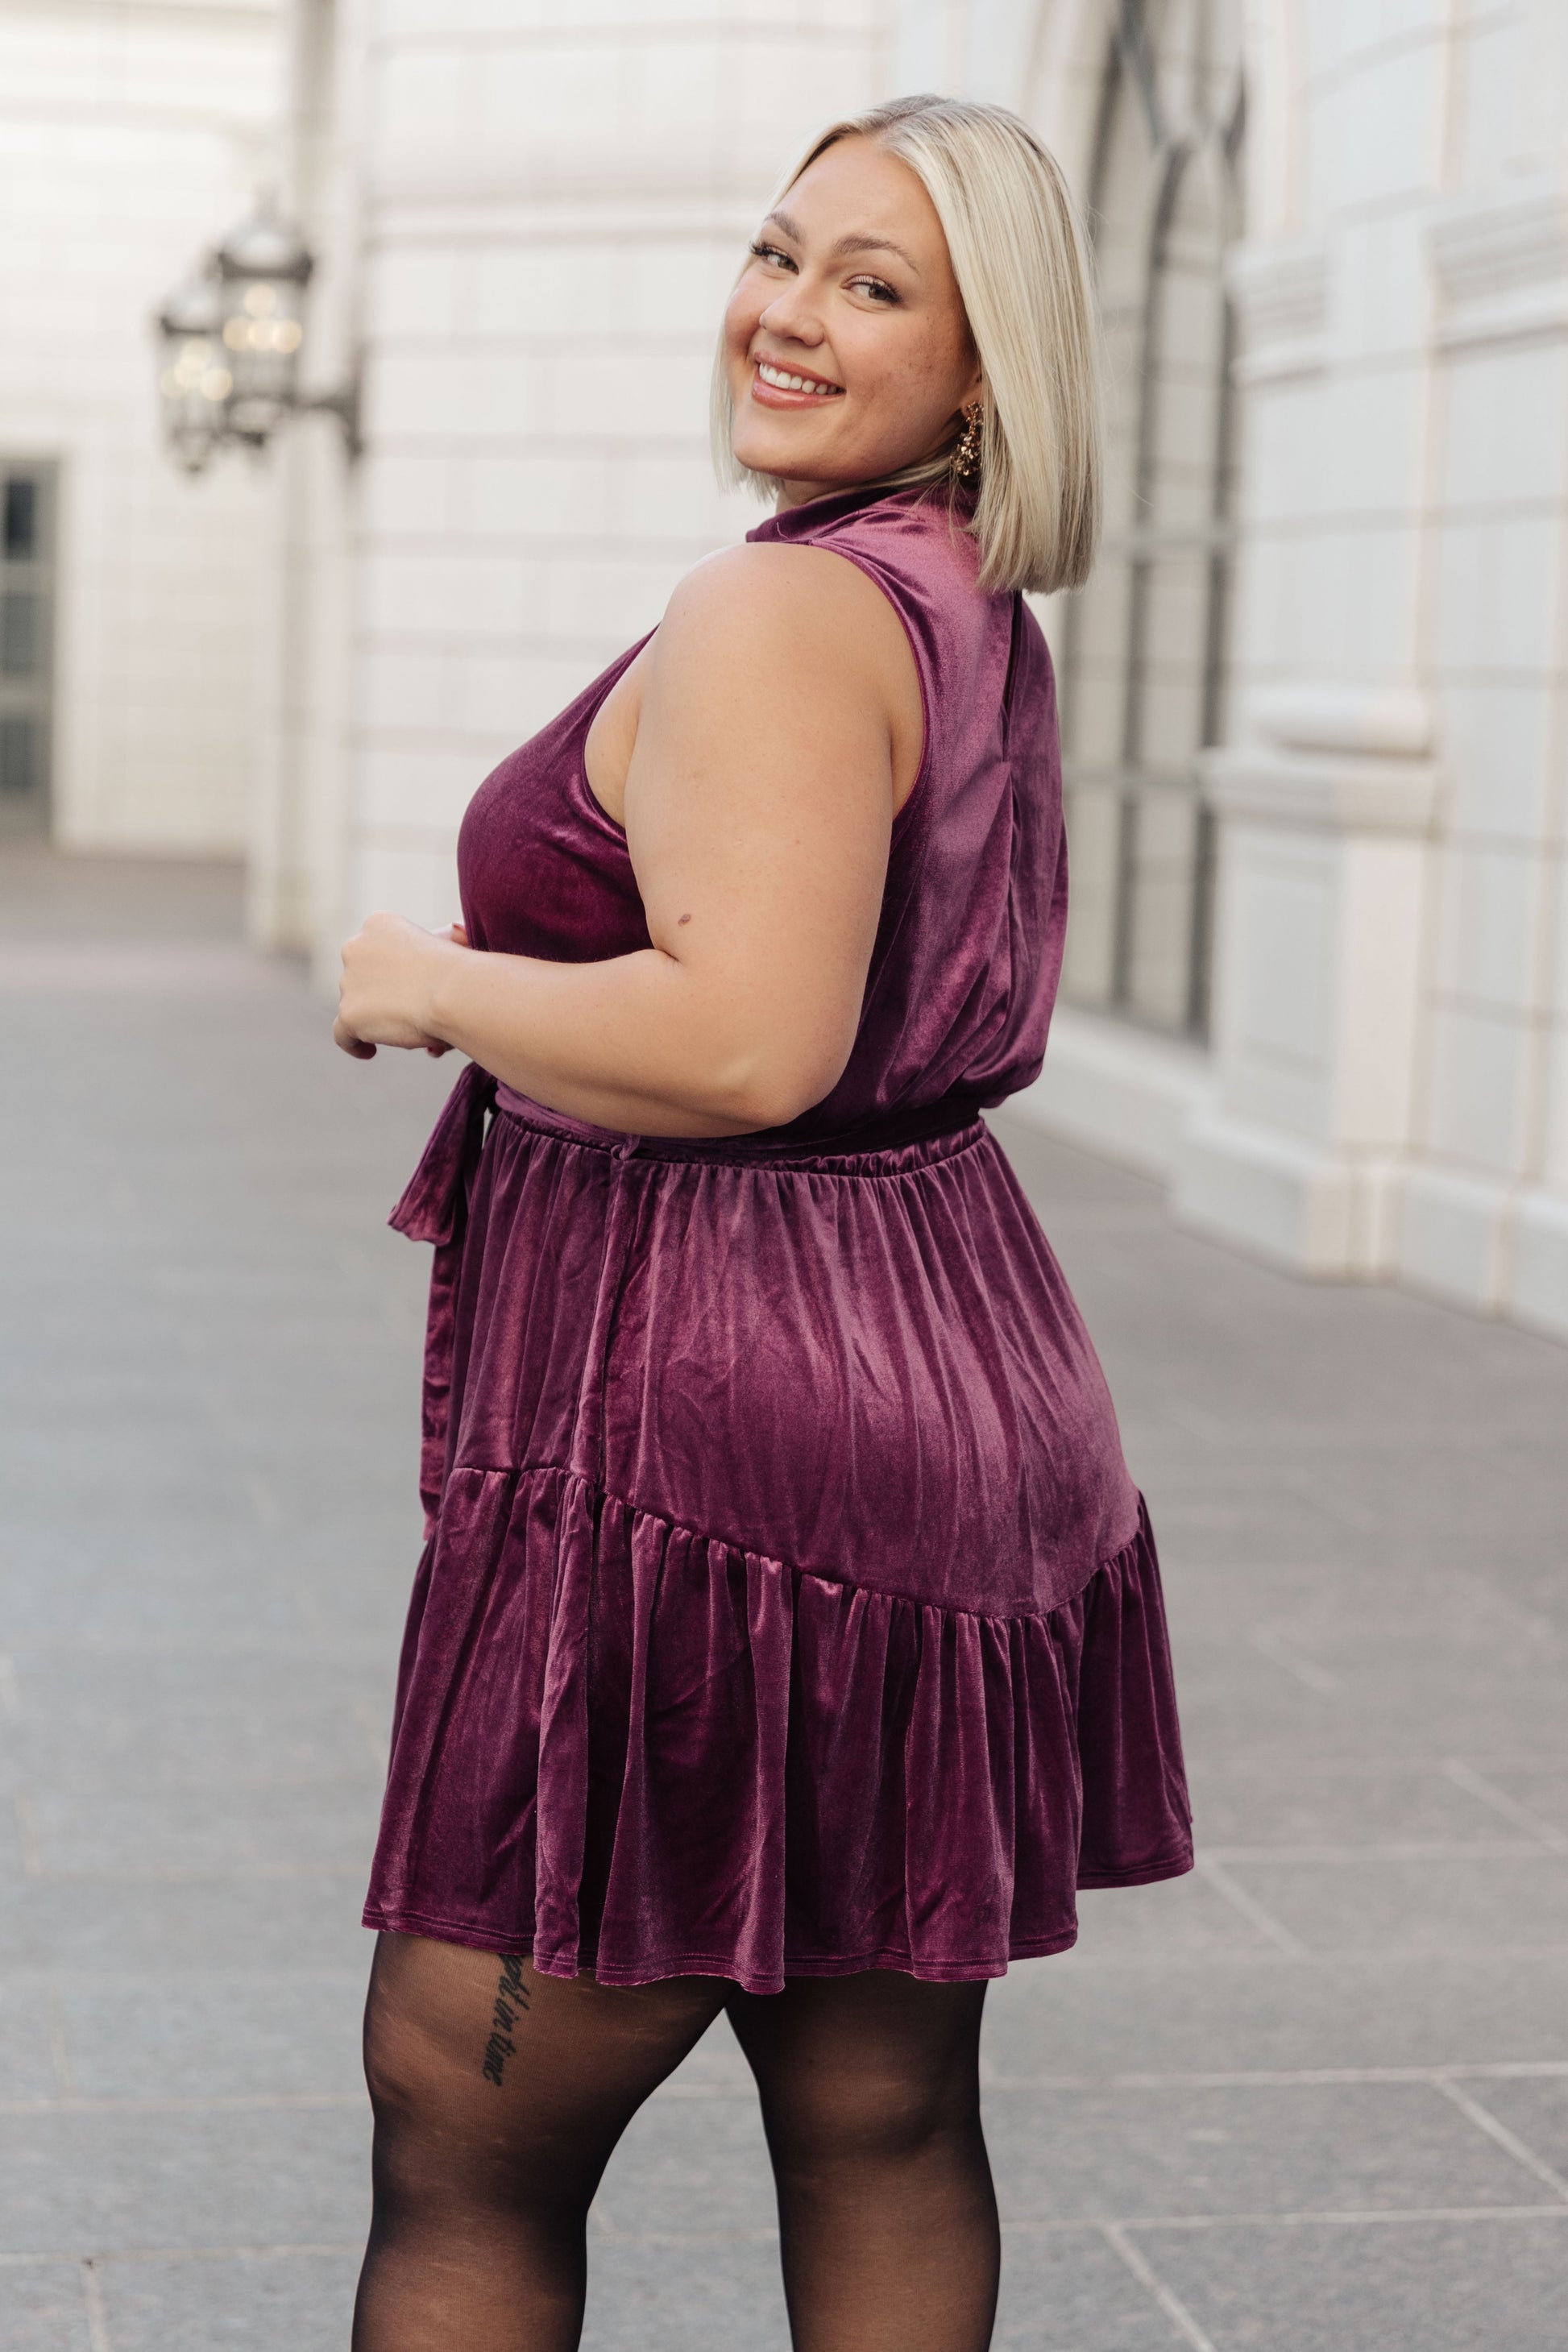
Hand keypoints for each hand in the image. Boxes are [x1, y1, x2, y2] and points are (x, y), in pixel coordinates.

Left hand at [334, 912, 464, 1059]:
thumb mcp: (450, 944)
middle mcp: (356, 947)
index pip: (375, 952)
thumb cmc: (462, 969)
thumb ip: (443, 943)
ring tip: (410, 1031)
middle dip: (381, 995)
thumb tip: (457, 936)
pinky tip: (369, 1051)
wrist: (454, 991)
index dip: (391, 972)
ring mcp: (348, 981)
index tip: (410, 987)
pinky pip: (342, 1034)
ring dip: (377, 1018)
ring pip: (356, 1006)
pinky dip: (354, 1043)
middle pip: (362, 979)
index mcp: (378, 924)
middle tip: (410, 1012)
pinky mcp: (349, 1013)